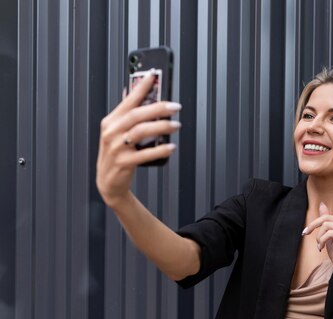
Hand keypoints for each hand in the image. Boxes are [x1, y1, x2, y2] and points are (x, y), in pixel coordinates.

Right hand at [96, 71, 180, 206]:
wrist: (108, 181)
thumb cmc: (116, 154)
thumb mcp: (116, 131)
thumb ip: (125, 113)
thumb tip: (132, 91)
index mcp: (111, 121)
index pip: (128, 100)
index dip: (141, 87)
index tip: (153, 76)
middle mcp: (112, 132)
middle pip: (137, 115)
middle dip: (158, 108)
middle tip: (175, 106)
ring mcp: (117, 148)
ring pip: (141, 131)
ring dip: (161, 126)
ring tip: (176, 125)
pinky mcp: (124, 163)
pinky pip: (145, 154)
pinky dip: (160, 149)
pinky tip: (171, 146)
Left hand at [302, 178, 332, 280]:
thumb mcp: (329, 235)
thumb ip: (327, 221)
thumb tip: (323, 205)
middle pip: (326, 217)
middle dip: (313, 225)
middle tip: (305, 233)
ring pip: (326, 226)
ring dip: (318, 237)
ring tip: (319, 245)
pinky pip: (329, 233)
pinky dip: (322, 241)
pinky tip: (322, 248)